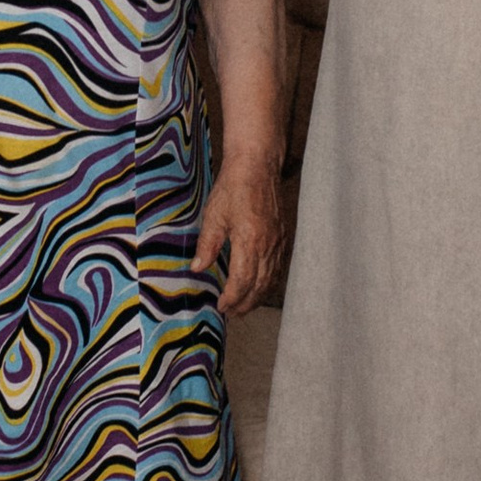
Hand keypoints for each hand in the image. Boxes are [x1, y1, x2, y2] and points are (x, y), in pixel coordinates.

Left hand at [197, 155, 284, 317]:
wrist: (258, 166)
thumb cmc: (233, 188)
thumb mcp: (213, 216)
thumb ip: (207, 245)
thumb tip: (198, 268)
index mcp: (250, 241)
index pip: (243, 280)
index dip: (232, 297)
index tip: (221, 306)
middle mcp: (268, 245)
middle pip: (259, 285)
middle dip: (246, 303)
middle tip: (232, 314)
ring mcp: (278, 242)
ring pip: (271, 279)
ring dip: (258, 296)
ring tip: (245, 306)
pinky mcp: (282, 237)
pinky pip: (278, 267)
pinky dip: (269, 282)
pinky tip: (260, 287)